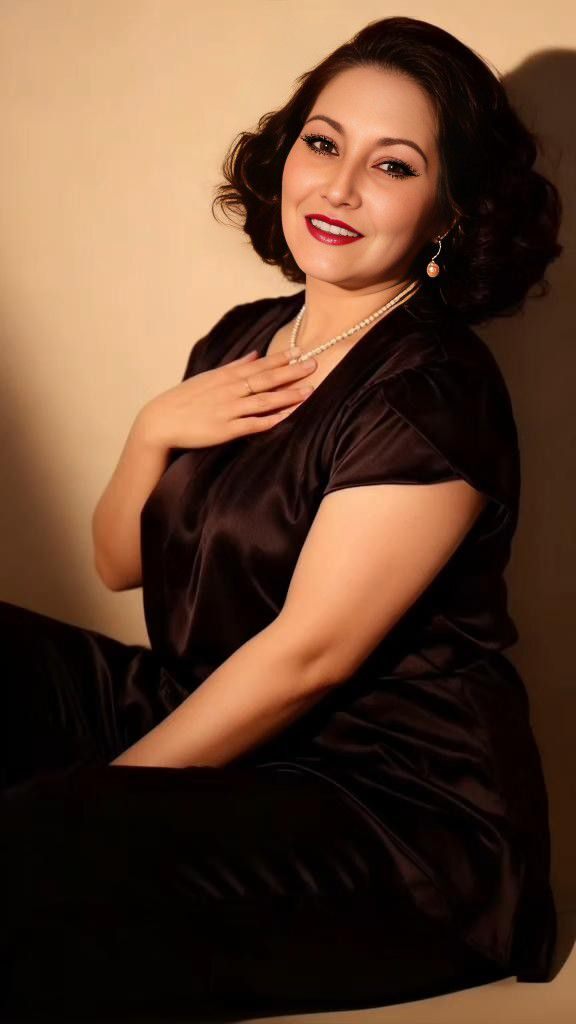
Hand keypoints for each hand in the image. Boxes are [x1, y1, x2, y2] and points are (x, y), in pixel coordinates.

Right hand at [135, 346, 316, 449]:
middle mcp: (229, 390)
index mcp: (226, 377)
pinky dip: (270, 419)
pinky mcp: (225, 430)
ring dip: (287, 395)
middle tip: (314, 364)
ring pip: (263, 401)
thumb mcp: (209, 378)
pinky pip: (252, 424)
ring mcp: (228, 410)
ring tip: (309, 391)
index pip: (258, 365)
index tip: (301, 351)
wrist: (160, 421)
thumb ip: (234, 367)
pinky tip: (287, 416)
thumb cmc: (185, 399)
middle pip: (265, 379)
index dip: (281, 359)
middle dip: (291, 372)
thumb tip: (255, 354)